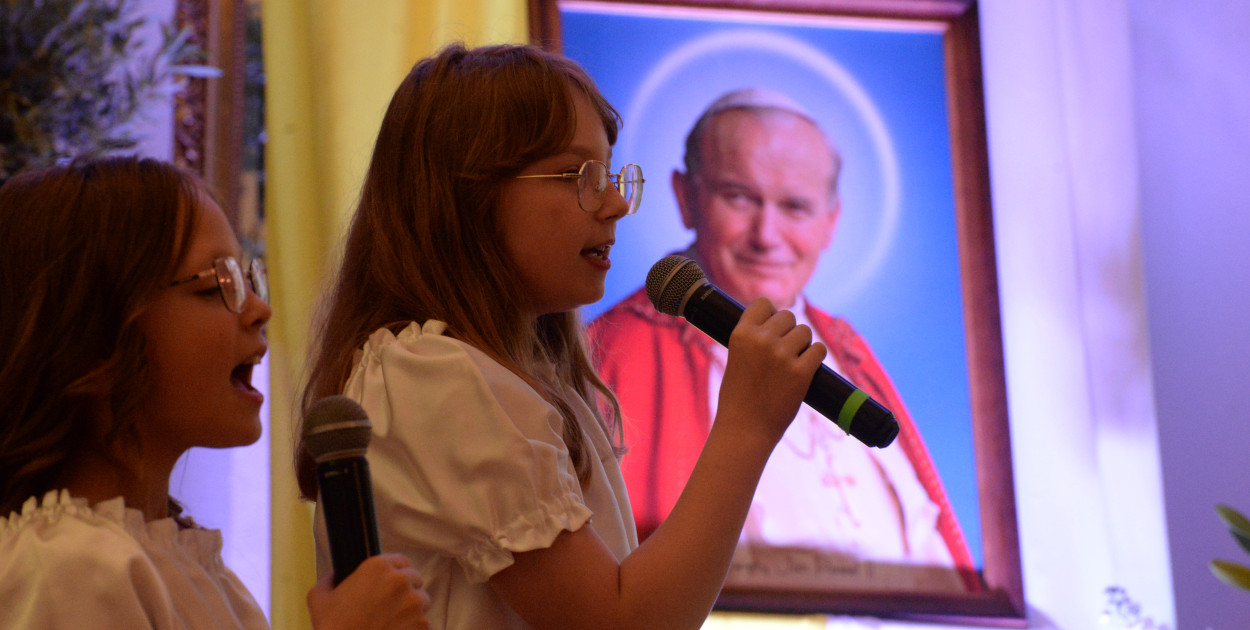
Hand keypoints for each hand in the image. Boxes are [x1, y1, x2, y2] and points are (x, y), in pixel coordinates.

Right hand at [307, 553, 430, 629]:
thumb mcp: (318, 598)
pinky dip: (415, 628)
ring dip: (412, 609)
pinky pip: (425, 623)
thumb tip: (334, 575)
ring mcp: (415, 603)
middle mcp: (400, 580)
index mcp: (378, 567)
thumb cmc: (331, 628)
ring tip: (394, 621)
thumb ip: (328, 580)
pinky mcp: (423, 625)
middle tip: (390, 605)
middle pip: (415, 579)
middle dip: (405, 590)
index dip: (396, 572)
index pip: (401, 561)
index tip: (390, 584)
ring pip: (422, 601)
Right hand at [717, 297, 826, 443]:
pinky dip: (815, 357)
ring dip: (803, 344)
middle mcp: (762, 340)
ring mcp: (782, 355)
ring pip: (805, 332)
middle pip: (788, 316)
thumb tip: (776, 323)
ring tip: (793, 362)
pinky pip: (818, 350)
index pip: (763, 304)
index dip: (770, 314)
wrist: (744, 430)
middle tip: (783, 351)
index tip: (772, 326)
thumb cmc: (737, 397)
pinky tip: (806, 367)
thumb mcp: (735, 359)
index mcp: (741, 334)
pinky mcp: (801, 372)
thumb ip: (752, 339)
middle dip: (788, 331)